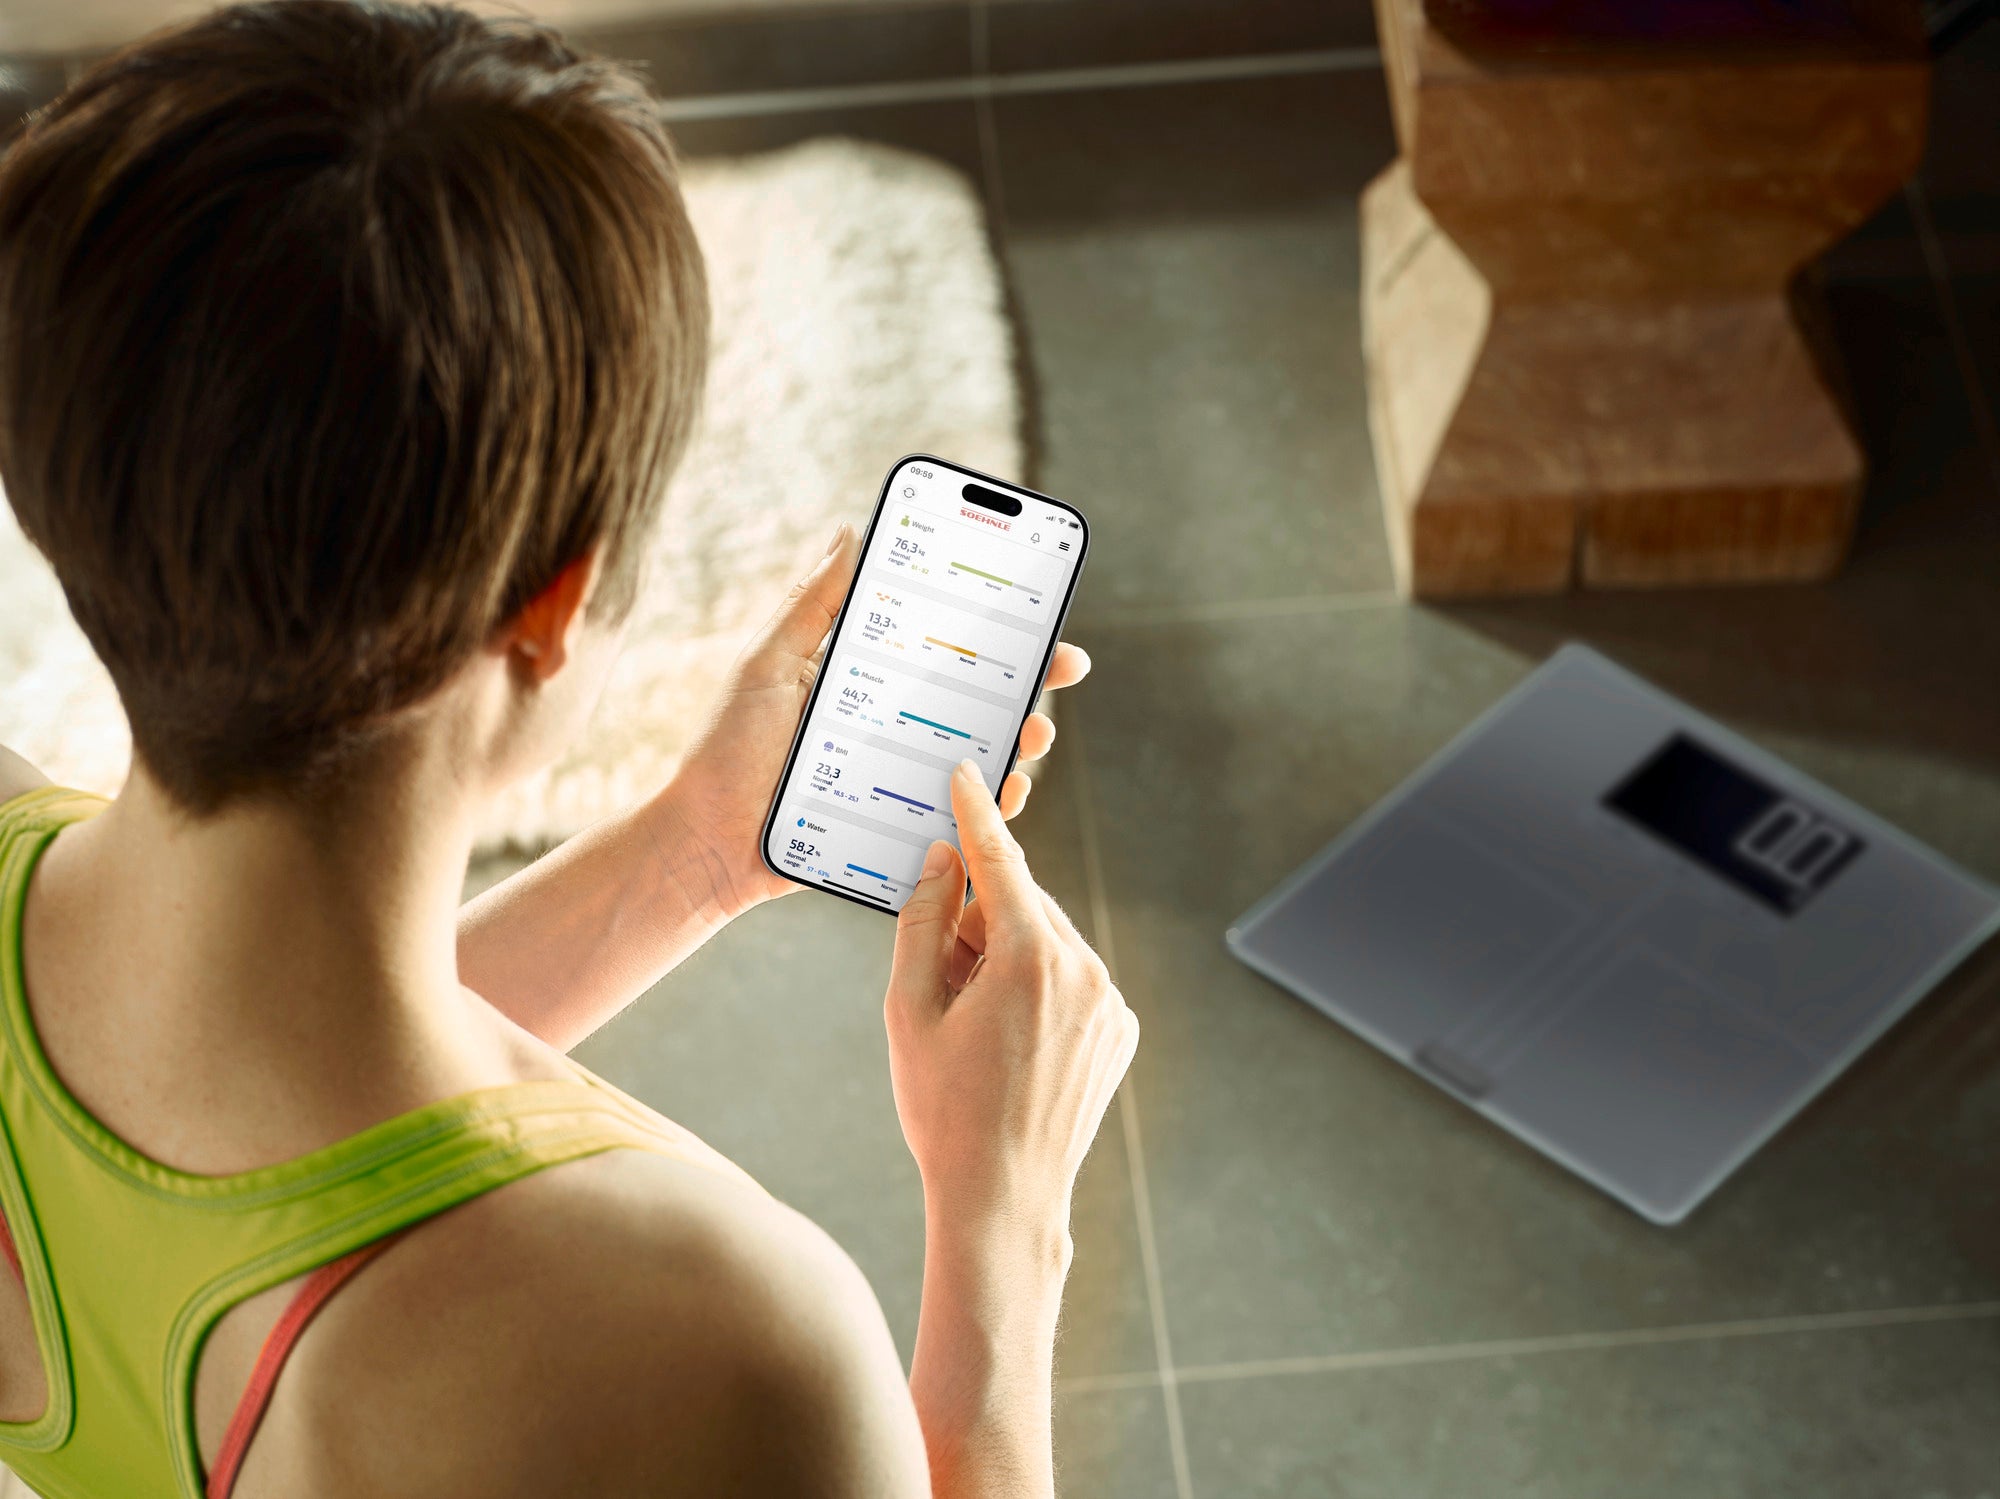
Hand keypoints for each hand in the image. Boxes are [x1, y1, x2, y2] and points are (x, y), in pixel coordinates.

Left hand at [658, 523, 1092, 918]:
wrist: (704, 842)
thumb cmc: (727, 750)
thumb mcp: (768, 663)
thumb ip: (813, 604)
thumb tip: (852, 531)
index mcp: (869, 679)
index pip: (943, 644)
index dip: (994, 627)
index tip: (1039, 609)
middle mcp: (894, 725)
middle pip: (977, 698)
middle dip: (1030, 680)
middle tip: (1061, 666)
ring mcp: (901, 779)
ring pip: (978, 755)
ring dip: (1019, 741)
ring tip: (1033, 732)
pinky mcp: (899, 829)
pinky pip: (957, 816)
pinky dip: (989, 806)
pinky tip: (1005, 794)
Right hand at [885, 762, 1138, 1259]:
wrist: (1004, 1197)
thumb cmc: (944, 1109)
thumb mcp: (909, 1010)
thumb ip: (921, 922)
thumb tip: (939, 862)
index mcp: (1030, 957)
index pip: (999, 860)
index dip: (975, 812)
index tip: (967, 771)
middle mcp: (1085, 969)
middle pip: (1023, 904)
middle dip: (978, 918)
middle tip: (941, 977)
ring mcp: (1111, 1002)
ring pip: (1050, 941)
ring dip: (1009, 955)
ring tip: (973, 1024)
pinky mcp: (1121, 1029)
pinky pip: (1074, 979)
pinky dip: (1039, 986)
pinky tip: (1008, 1040)